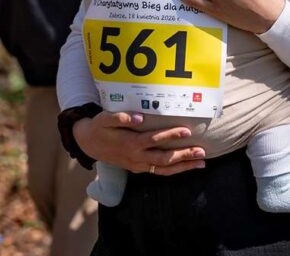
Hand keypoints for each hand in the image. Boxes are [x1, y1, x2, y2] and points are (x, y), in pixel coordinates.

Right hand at [72, 111, 205, 174]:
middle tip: (202, 151)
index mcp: (130, 143)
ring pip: (164, 169)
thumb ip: (120, 117)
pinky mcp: (138, 168)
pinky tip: (186, 167)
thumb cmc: (99, 127)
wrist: (88, 143)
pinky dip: (174, 171)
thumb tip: (140, 116)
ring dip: (183, 166)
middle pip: (163, 158)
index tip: (186, 131)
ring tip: (201, 163)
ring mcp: (138, 165)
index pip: (153, 140)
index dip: (170, 135)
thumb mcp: (104, 118)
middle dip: (184, 155)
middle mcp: (136, 157)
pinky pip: (159, 172)